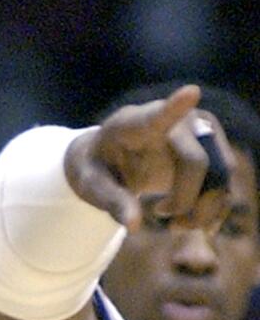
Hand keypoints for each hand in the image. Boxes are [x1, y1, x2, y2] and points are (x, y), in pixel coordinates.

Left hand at [64, 85, 234, 231]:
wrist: (115, 159)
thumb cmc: (100, 168)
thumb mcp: (92, 185)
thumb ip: (111, 201)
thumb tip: (133, 226)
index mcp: (133, 124)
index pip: (157, 116)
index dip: (175, 107)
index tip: (190, 92)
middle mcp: (175, 120)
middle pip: (197, 162)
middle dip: (185, 200)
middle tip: (163, 217)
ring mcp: (200, 130)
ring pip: (221, 174)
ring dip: (204, 210)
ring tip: (176, 226)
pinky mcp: (214, 147)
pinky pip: (226, 182)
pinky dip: (215, 209)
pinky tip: (197, 224)